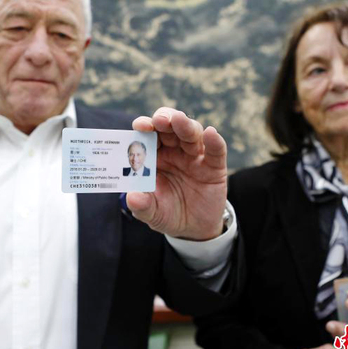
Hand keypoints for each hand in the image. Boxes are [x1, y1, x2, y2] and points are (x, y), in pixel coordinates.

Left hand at [128, 107, 226, 240]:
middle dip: (165, 119)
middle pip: (170, 127)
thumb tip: (132, 198)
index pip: (149, 134)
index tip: (140, 126)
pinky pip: (216, 150)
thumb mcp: (152, 213)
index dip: (145, 126)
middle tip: (160, 120)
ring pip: (192, 133)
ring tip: (179, 121)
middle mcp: (174, 151)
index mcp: (155, 156)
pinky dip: (214, 141)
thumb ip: (142, 206)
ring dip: (186, 126)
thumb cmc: (168, 213)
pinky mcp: (214, 166)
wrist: (194, 229)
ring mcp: (195, 156)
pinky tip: (211, 134)